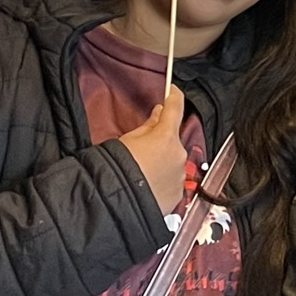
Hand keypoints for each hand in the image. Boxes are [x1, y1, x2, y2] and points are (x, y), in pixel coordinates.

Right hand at [118, 87, 189, 213]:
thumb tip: (159, 113)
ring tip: (140, 172)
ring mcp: (180, 174)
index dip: (174, 97)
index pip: (175, 109)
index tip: (173, 91)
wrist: (114, 203)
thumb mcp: (127, 140)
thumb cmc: (115, 169)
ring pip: (173, 161)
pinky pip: (172, 180)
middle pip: (173, 140)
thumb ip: (148, 126)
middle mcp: (179, 154)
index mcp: (166, 136)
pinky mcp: (178, 193)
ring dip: (162, 161)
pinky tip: (146, 185)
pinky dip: (162, 179)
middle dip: (161, 140)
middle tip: (141, 148)